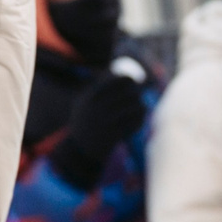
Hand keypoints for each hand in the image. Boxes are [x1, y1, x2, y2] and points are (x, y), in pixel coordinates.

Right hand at [47, 70, 148, 187]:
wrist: (80, 150)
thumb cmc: (85, 122)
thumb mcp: (84, 102)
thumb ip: (98, 87)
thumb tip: (116, 71)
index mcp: (91, 97)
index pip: (116, 81)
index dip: (128, 79)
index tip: (133, 81)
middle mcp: (98, 108)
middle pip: (129, 93)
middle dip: (137, 93)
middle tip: (139, 95)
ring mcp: (107, 122)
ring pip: (135, 108)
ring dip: (141, 107)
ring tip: (140, 109)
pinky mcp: (114, 135)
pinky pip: (135, 123)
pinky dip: (139, 122)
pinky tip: (137, 122)